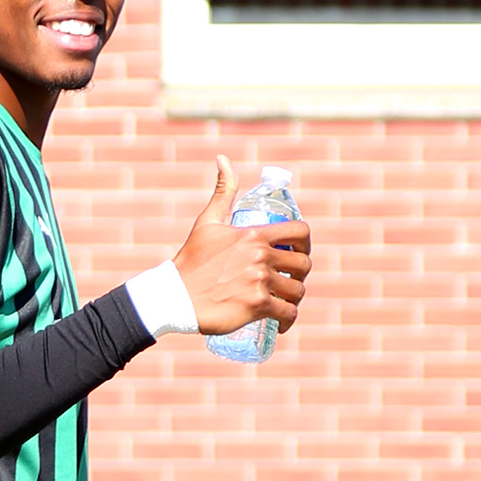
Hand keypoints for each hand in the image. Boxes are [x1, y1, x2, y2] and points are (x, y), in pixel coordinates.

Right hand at [172, 155, 310, 336]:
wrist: (175, 296)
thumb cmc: (191, 260)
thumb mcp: (207, 222)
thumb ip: (222, 191)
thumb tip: (223, 158)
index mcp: (254, 234)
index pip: (300, 232)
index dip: (306, 243)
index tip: (299, 252)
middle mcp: (261, 256)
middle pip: (303, 264)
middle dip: (300, 274)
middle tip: (290, 281)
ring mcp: (260, 282)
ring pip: (297, 290)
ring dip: (294, 298)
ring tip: (285, 302)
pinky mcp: (257, 306)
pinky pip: (287, 312)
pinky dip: (289, 319)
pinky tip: (283, 322)